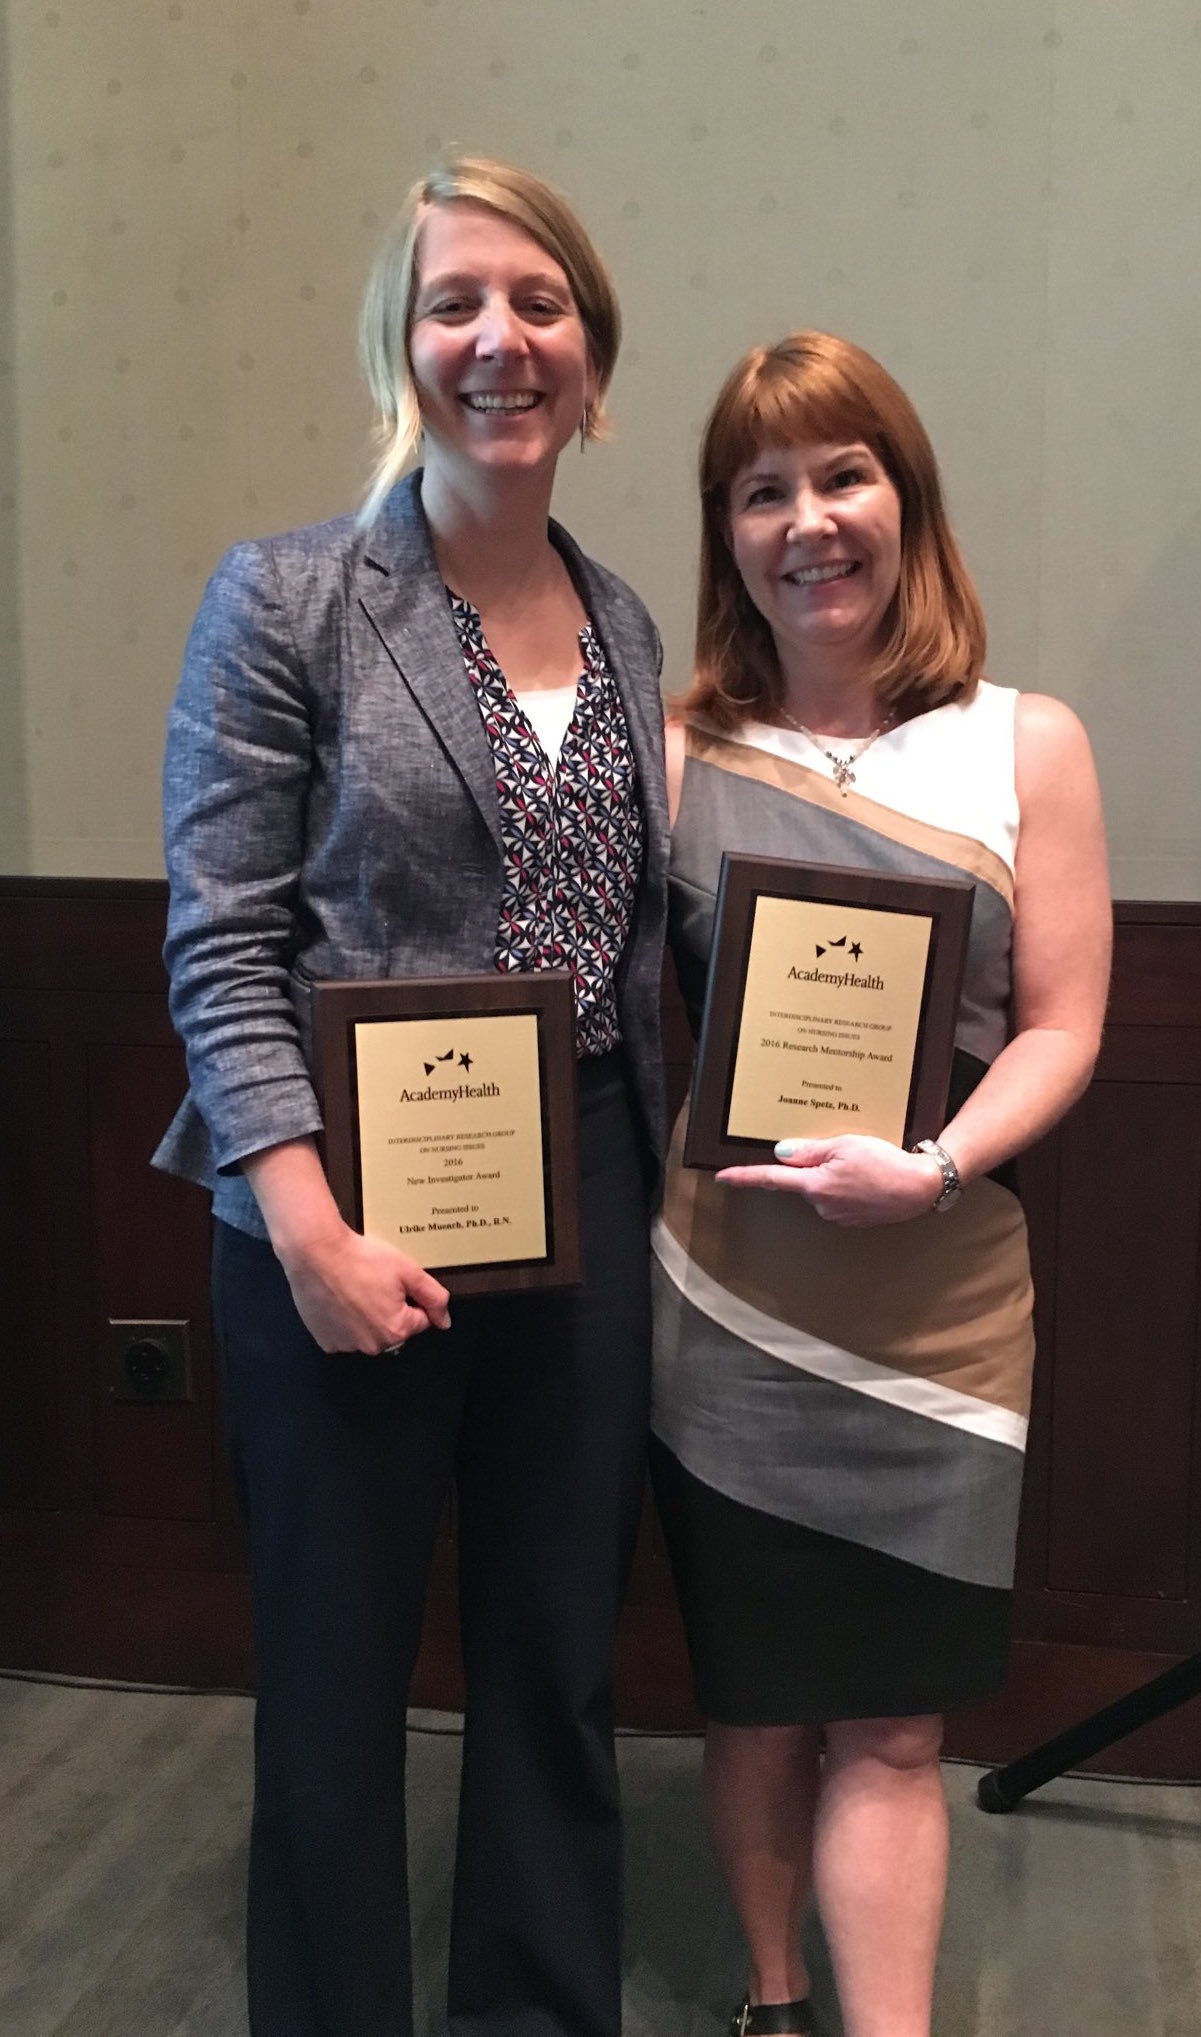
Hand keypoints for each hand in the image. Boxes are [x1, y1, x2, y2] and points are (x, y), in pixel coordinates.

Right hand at [278, 1221, 451, 1353]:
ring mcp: (346, 1344)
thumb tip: (444, 1320)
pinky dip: (343, 1320)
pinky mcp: (325, 1340)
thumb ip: (433, 1297)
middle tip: (373, 1282)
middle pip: (392, 1328)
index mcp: (396, 1330)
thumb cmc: (358, 1259)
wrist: (315, 1253)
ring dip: (365, 1315)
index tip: (392, 1281)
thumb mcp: (408, 1271)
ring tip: (354, 1288)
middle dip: (388, 1308)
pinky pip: (343, 1334)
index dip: (409, 1297)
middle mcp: (371, 1345)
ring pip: (367, 1332)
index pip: (419, 1319)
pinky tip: (339, 1298)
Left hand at [716, 1134, 945, 1227]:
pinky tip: (869, 1177)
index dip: (744, 1177)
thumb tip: (782, 1154)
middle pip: (803, 1181)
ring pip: (823, 1189)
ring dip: (834, 1175)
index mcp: (815, 1185)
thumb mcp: (845, 1145)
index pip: (771, 1179)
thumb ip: (810, 1151)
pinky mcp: (854, 1219)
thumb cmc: (885, 1162)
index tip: (721, 1177)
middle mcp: (822, 1205)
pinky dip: (849, 1186)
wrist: (921, 1187)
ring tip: (863, 1162)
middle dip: (814, 1165)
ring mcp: (839, 1215)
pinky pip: (841, 1198)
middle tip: (842, 1149)